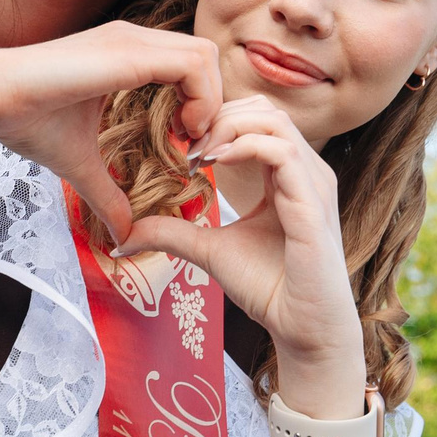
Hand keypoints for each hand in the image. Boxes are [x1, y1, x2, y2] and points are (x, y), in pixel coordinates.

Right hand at [0, 24, 222, 240]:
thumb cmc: (26, 120)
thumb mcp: (80, 164)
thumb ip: (106, 195)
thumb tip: (122, 236)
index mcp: (128, 56)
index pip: (192, 66)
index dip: (202, 106)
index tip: (185, 147)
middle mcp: (135, 40)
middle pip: (207, 57)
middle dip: (215, 104)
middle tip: (194, 145)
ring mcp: (132, 41)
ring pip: (206, 56)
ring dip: (211, 102)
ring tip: (188, 139)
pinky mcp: (127, 51)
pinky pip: (192, 65)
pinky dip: (201, 99)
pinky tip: (180, 132)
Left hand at [116, 97, 363, 401]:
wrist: (303, 329)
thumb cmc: (269, 287)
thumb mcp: (210, 251)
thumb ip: (172, 233)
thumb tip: (123, 236)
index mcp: (288, 174)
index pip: (256, 118)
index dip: (215, 120)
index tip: (181, 148)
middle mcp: (305, 171)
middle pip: (264, 108)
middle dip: (217, 114)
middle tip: (184, 145)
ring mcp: (312, 183)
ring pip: (273, 120)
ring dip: (226, 127)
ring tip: (196, 155)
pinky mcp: (312, 203)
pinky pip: (281, 152)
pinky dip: (243, 146)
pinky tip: (214, 163)